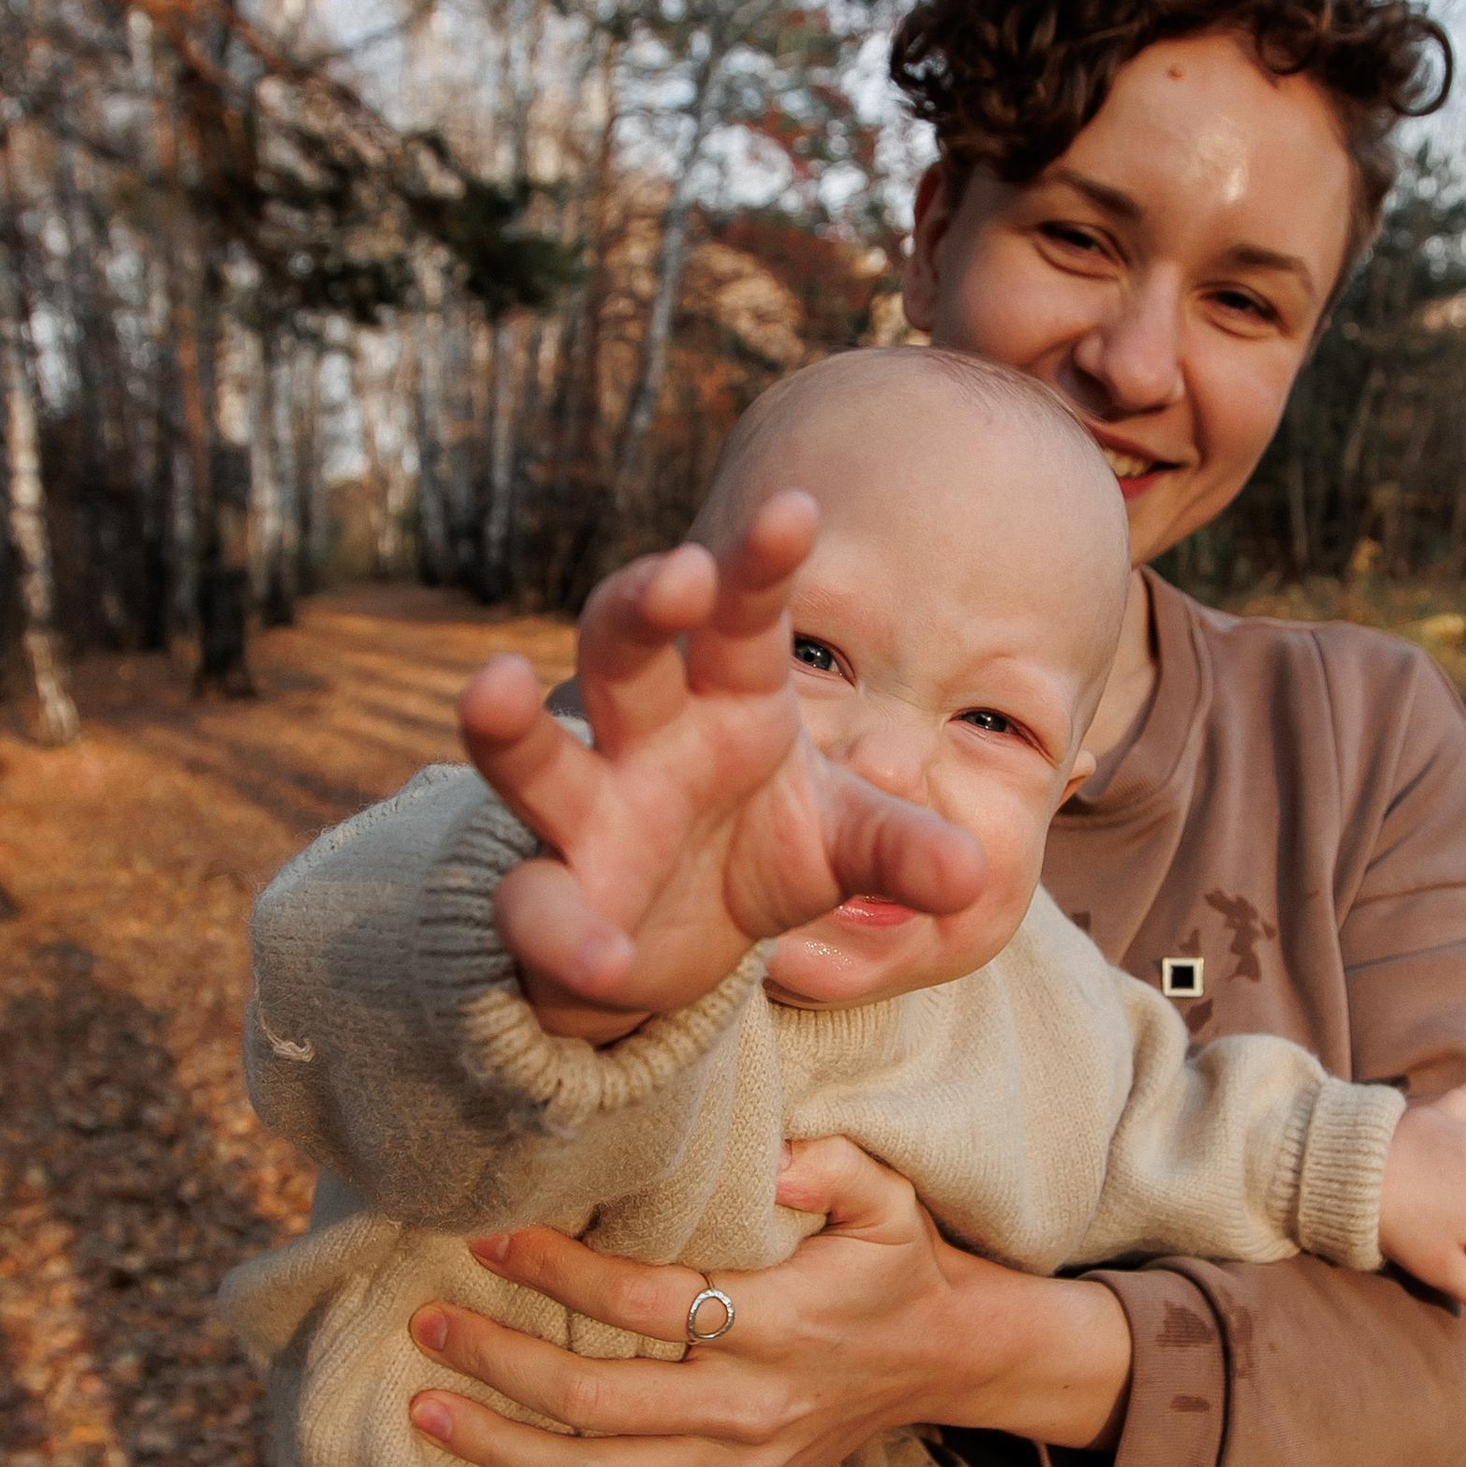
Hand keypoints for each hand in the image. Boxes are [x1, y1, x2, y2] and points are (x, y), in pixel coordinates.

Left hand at [405, 1136, 1134, 1466]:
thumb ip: (832, 1166)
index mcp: (776, 1327)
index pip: (643, 1304)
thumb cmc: (899, 1267)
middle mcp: (749, 1409)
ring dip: (504, 1446)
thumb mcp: (889, 1197)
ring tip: (429, 1411)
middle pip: (596, 1400)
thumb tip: (770, 1165)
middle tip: (428, 1328)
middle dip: (499, 1364)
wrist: (950, 1360)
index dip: (558, 1273)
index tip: (489, 1239)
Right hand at [458, 494, 983, 1029]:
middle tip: (677, 572)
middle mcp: (645, 735)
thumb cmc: (764, 852)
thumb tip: (973, 873)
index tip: (796, 508)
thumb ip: (902, 847)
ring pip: (534, 756)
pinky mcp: (556, 896)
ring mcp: (589, 813)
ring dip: (510, 723)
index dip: (760, 563)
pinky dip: (561, 932)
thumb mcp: (847, 846)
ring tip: (492, 685)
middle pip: (620, 647)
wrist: (685, 947)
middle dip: (639, 604)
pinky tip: (600, 958)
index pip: (741, 615)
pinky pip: (538, 906)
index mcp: (728, 697)